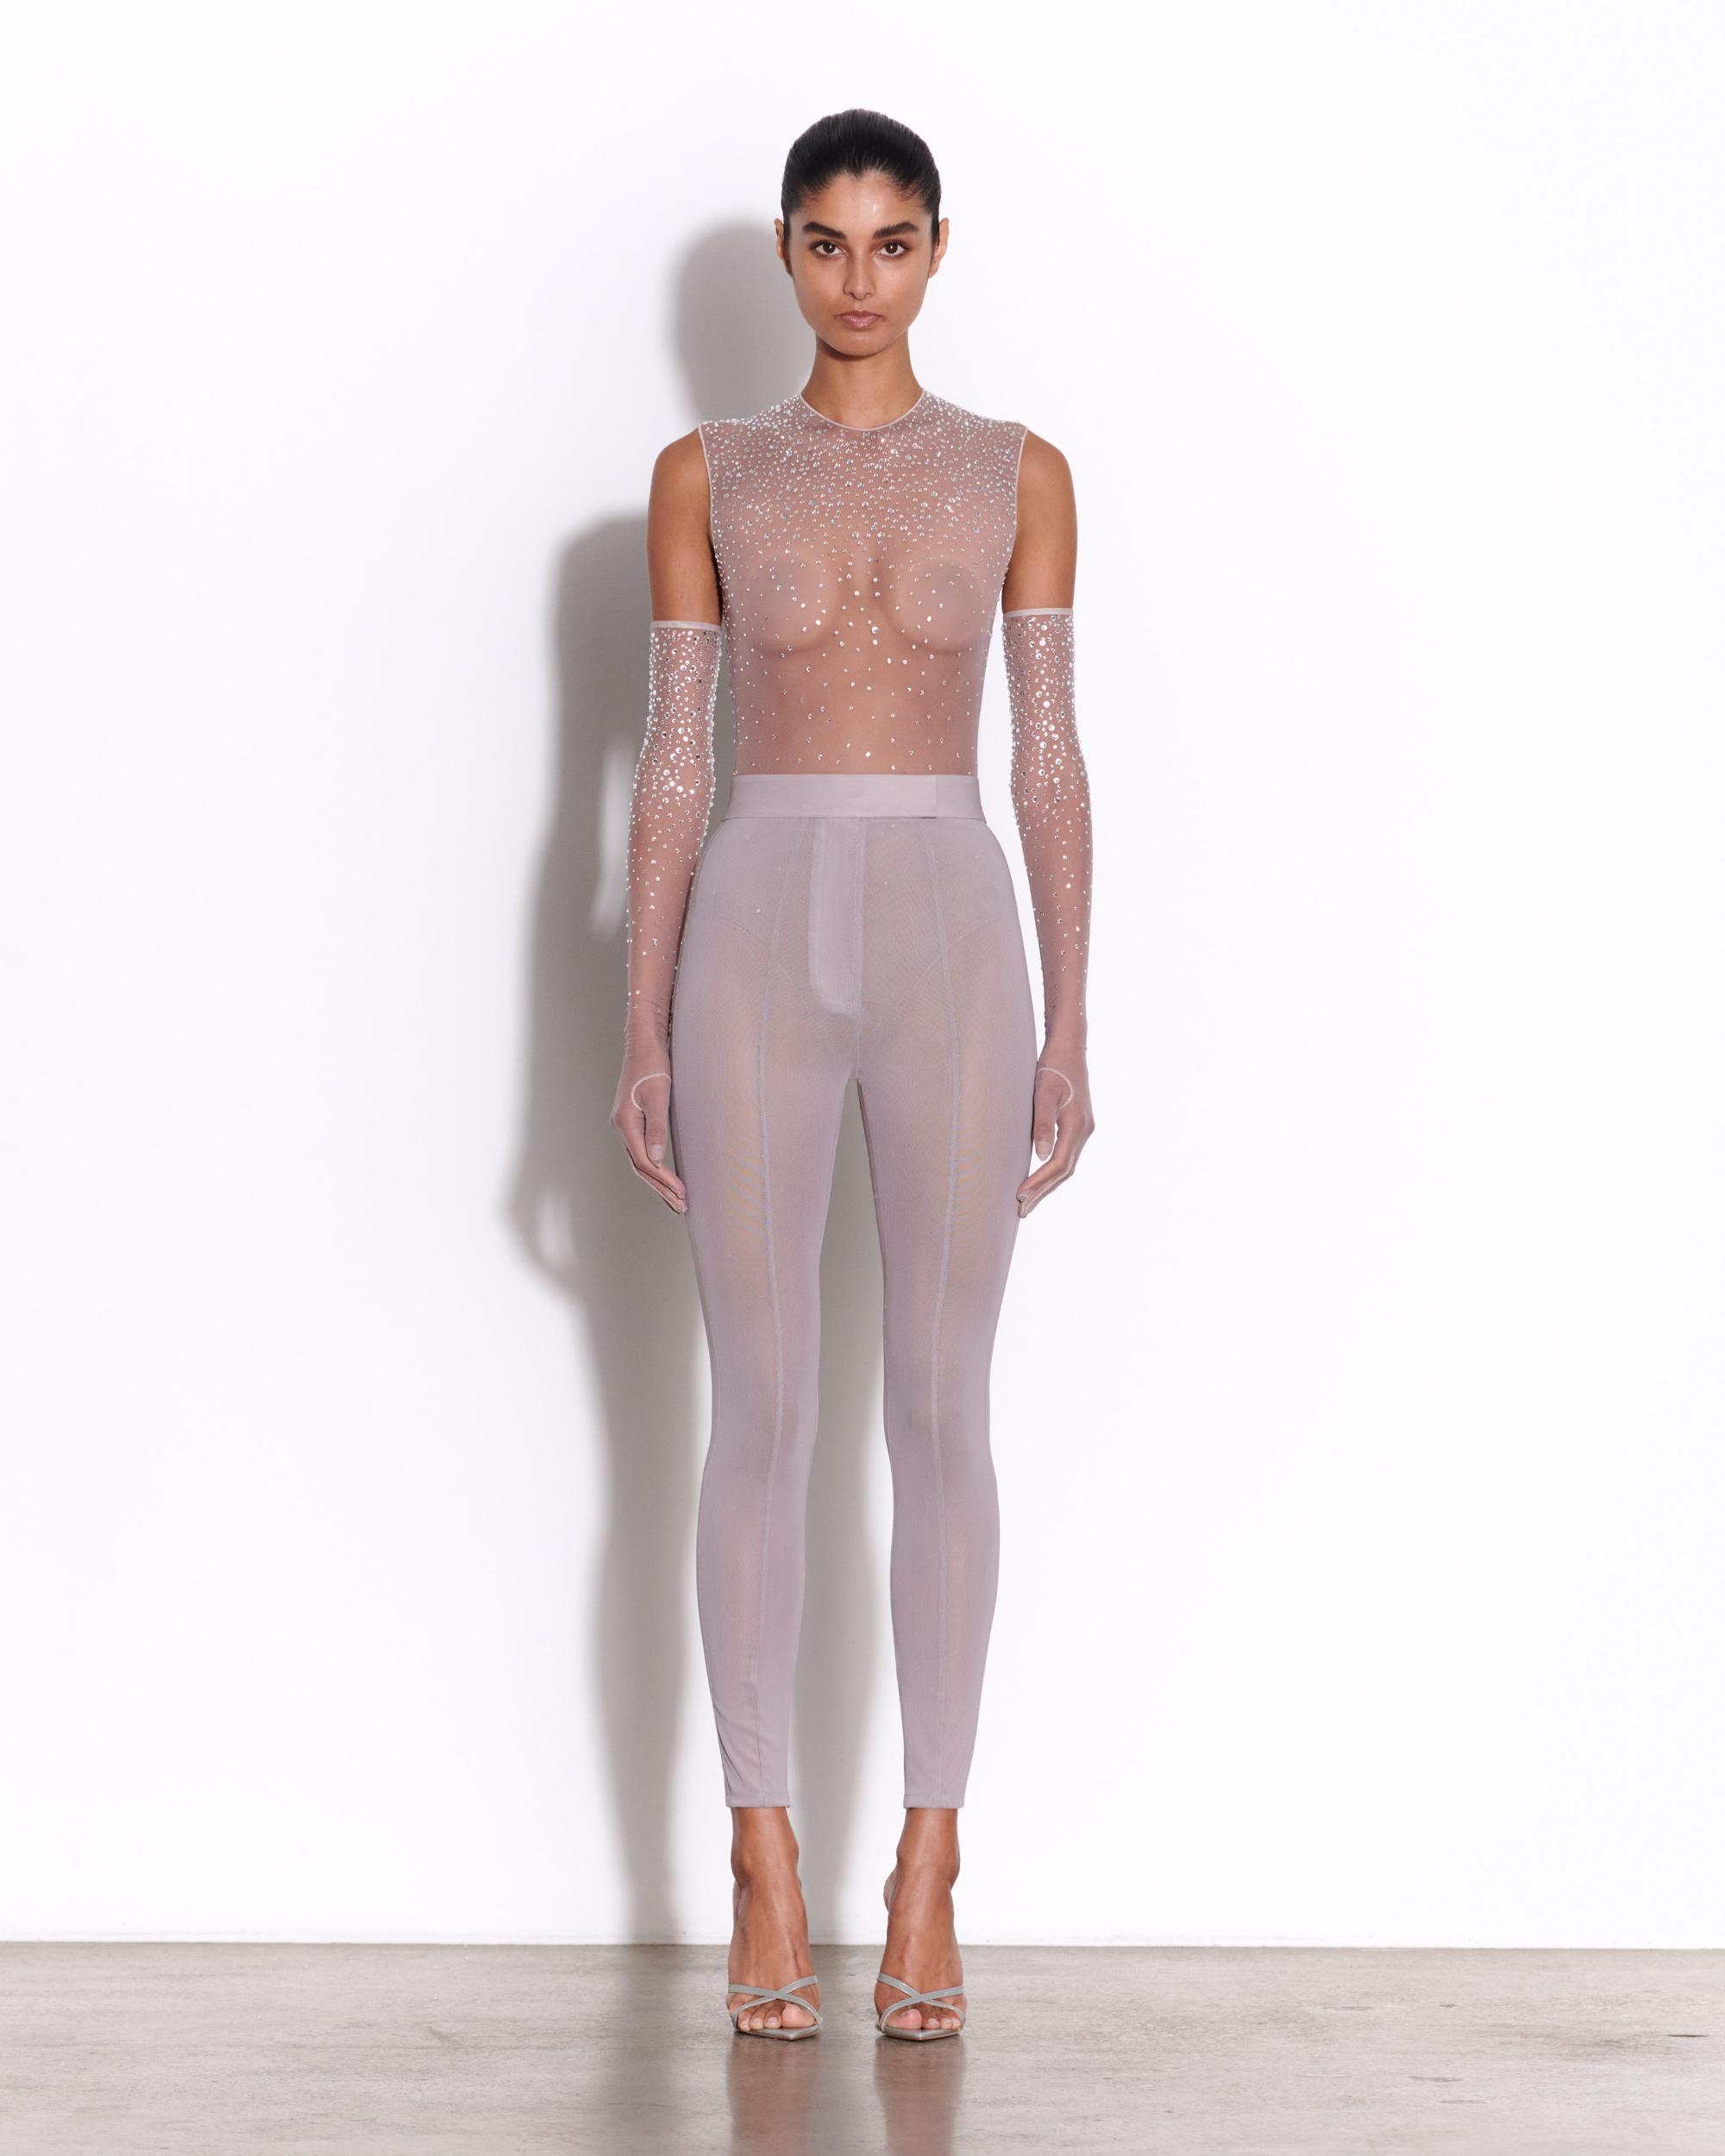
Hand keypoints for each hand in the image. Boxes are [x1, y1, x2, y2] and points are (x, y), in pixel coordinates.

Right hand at [612, 1044, 686, 1213]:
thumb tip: (657, 1160)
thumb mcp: (659, 1096)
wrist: (644, 1044)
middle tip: (681, 1206)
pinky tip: (665, 1175)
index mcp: (625, 1123)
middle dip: (660, 1188)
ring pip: (640, 1161)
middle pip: (640, 1167)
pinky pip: (642, 1151)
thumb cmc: (653, 1065)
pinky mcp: (632, 1121)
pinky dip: (654, 1167)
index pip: (645, 1162)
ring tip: (675, 1198)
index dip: (664, 1180)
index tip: (682, 1193)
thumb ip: (657, 1128)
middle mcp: (621, 1127)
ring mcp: (625, 1125)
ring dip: (657, 1181)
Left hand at [1017, 1050, 1092, 1217]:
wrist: (1069, 1046)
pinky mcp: (1076, 1125)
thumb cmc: (1053, 1066)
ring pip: (1066, 1166)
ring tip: (1027, 1202)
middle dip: (1042, 1191)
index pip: (1059, 1164)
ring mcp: (1083, 1129)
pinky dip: (1052, 1171)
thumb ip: (1042, 1124)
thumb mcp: (1042, 1092)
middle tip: (1021, 1210)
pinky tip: (1038, 1178)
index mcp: (1077, 1125)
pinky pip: (1065, 1155)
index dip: (1039, 1182)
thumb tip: (1041, 1156)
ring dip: (1047, 1185)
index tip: (1020, 1195)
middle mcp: (1084, 1131)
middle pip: (1064, 1171)